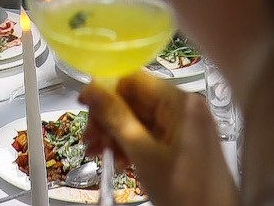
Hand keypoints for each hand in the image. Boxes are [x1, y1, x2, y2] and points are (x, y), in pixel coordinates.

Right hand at [80, 74, 238, 205]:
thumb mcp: (143, 154)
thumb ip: (116, 118)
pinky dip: (132, 145)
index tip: (85, 105)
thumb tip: (92, 90)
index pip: (134, 80)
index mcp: (181, 103)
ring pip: (139, 119)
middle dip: (109, 120)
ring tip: (100, 153)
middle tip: (91, 138)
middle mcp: (185, 108)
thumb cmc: (189, 193)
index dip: (105, 91)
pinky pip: (151, 134)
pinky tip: (121, 162)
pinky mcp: (184, 143)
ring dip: (116, 135)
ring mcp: (186, 126)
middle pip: (135, 100)